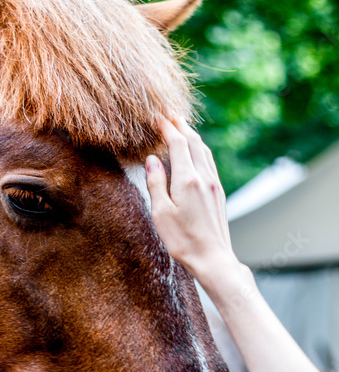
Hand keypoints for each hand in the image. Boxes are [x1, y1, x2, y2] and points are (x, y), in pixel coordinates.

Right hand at [145, 119, 241, 289]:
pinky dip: (199, 149)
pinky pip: (209, 161)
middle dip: (181, 125)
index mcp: (187, 180)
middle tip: (169, 113)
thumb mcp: (161, 213)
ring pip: (203, 150)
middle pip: (193, 142)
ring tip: (181, 127)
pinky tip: (194, 151)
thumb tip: (152, 159)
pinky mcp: (218, 192)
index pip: (177, 144)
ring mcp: (214, 184)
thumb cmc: (182, 240)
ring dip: (191, 135)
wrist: (212, 258)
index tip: (157, 116)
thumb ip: (156, 183)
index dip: (167, 127)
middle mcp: (204, 177)